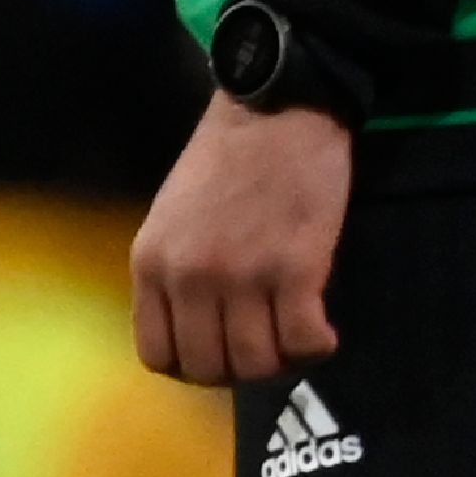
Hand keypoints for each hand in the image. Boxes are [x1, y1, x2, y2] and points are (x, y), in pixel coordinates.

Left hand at [130, 96, 349, 384]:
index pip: (158, 356)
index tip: (222, 352)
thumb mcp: (171, 215)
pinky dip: (316, 348)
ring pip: (256, 363)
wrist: (279, 106)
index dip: (193, 367)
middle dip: (240, 370)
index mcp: (151, 264)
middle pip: (208, 367)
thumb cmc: (228, 155)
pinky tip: (324, 334)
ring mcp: (243, 276)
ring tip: (297, 340)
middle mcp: (190, 278)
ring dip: (281, 362)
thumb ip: (174, 270)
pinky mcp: (296, 268)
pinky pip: (303, 340)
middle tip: (267, 348)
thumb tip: (195, 325)